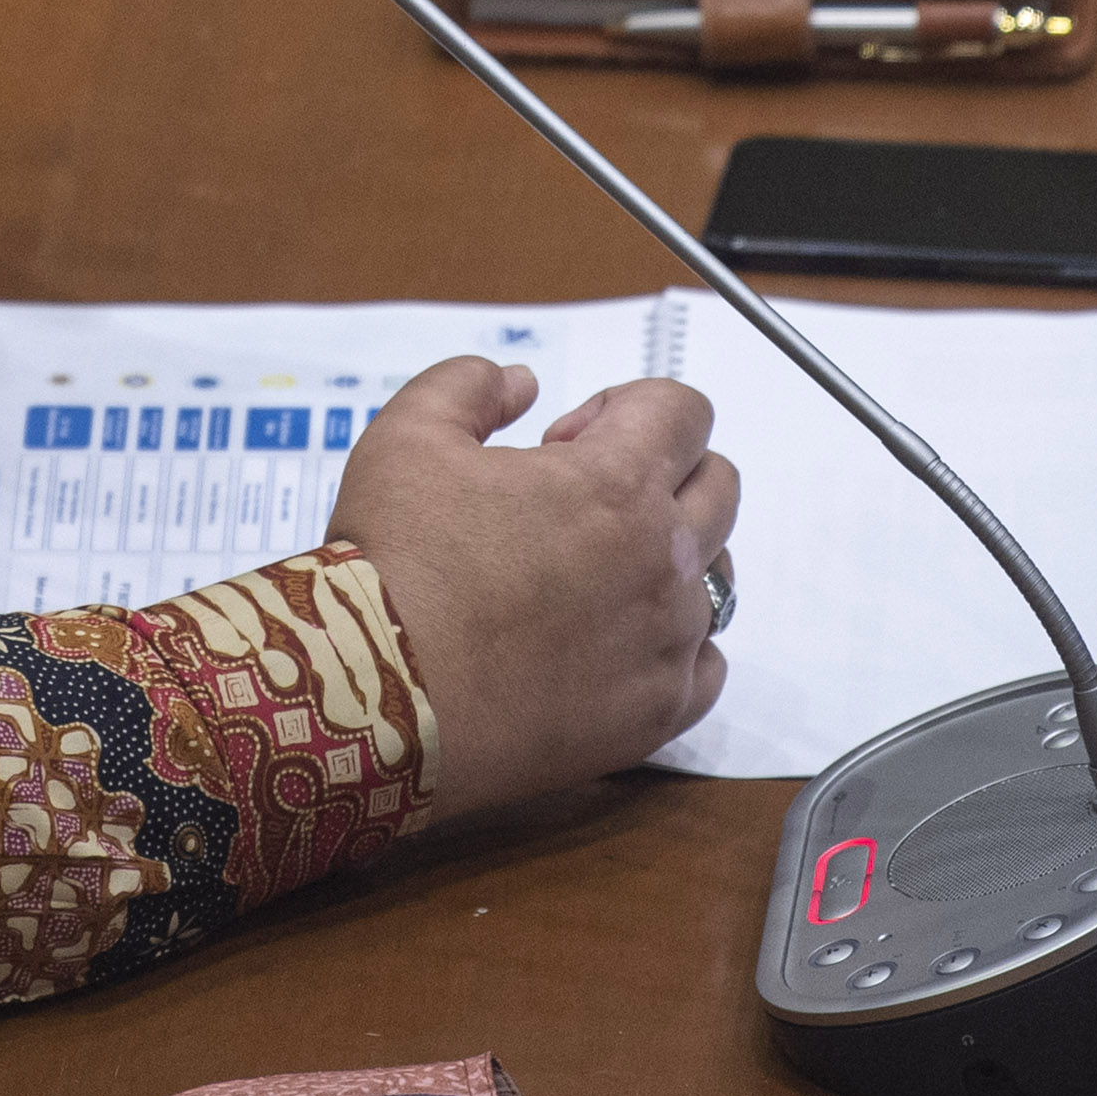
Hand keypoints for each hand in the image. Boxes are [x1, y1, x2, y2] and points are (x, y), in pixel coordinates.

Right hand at [328, 358, 738, 824]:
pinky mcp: (656, 713)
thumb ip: (470, 385)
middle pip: (719, 486)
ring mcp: (666, 642)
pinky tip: (617, 643)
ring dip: (669, 558)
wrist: (377, 695)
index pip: (685, 411)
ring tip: (593, 575)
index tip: (567, 441)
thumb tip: (519, 383)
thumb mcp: (408, 436)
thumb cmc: (392, 566)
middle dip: (662, 472)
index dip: (625, 408)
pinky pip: (707, 667)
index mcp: (616, 482)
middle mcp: (662, 560)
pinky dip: (677, 648)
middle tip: (581, 501)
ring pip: (717, 577)